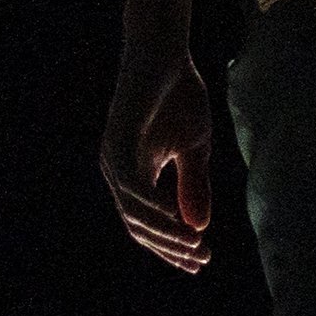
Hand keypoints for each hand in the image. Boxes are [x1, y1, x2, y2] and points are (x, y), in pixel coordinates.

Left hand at [102, 44, 218, 273]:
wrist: (166, 52)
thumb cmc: (179, 96)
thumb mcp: (195, 149)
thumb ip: (193, 186)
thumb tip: (198, 227)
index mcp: (134, 174)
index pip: (148, 222)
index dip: (172, 245)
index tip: (201, 263)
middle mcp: (118, 171)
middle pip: (138, 224)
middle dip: (169, 246)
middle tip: (200, 260)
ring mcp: (115, 156)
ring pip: (133, 210)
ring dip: (164, 231)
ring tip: (193, 245)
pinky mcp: (118, 140)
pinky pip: (131, 184)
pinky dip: (153, 205)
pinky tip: (175, 219)